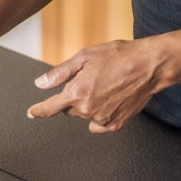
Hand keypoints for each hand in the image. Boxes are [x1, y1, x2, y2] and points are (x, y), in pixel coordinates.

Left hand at [25, 38, 168, 132]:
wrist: (149, 65)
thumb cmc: (119, 56)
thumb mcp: (84, 57)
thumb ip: (60, 73)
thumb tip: (41, 83)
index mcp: (77, 92)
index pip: (50, 107)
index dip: (38, 110)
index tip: (31, 113)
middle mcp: (88, 109)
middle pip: (69, 109)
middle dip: (74, 97)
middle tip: (90, 80)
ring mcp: (103, 119)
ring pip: (85, 115)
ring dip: (89, 104)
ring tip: (105, 86)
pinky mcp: (117, 124)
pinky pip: (99, 124)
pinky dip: (101, 115)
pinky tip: (110, 100)